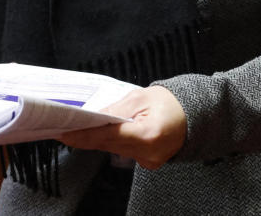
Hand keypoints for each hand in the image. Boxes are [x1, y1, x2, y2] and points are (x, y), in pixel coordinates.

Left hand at [59, 86, 186, 169]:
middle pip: (108, 145)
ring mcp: (149, 160)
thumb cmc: (172, 102)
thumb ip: (116, 109)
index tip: (64, 132)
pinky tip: (101, 133)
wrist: (196, 115)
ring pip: (113, 149)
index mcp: (148, 134)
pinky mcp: (148, 162)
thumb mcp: (141, 97)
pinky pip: (124, 152)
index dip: (83, 134)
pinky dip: (112, 142)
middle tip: (63, 127)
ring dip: (97, 139)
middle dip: (86, 136)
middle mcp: (148, 153)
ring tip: (77, 128)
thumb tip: (93, 116)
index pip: (107, 136)